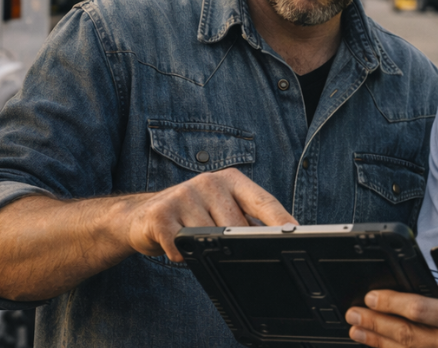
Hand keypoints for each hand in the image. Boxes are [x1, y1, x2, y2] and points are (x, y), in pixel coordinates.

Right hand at [123, 168, 295, 262]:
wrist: (139, 217)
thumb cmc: (189, 217)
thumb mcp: (220, 212)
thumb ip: (246, 222)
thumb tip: (278, 242)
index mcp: (230, 180)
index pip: (264, 201)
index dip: (282, 221)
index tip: (298, 235)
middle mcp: (209, 182)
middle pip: (239, 228)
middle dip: (235, 247)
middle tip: (222, 249)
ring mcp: (184, 195)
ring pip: (210, 240)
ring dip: (203, 251)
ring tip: (193, 242)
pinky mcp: (161, 214)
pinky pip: (182, 248)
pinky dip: (182, 257)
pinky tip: (177, 248)